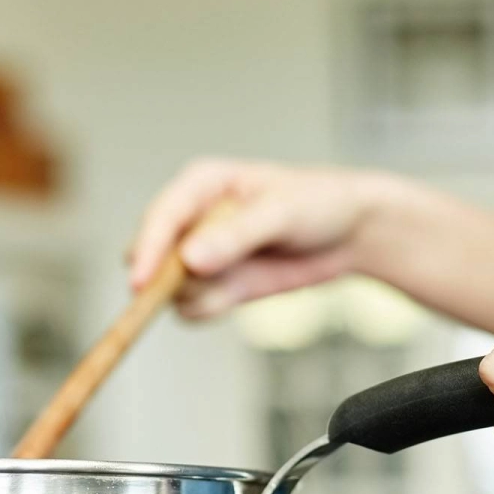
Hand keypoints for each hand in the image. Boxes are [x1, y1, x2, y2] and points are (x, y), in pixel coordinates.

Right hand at [128, 158, 386, 318]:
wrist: (352, 232)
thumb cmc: (319, 203)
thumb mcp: (281, 213)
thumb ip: (235, 236)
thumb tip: (190, 260)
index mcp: (200, 185)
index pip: (160, 218)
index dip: (148, 250)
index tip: (141, 283)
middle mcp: (192, 220)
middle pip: (152, 258)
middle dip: (170, 279)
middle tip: (209, 283)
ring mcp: (201, 255)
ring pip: (171, 289)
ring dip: (199, 294)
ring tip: (243, 279)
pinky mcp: (216, 284)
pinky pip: (193, 308)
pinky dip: (212, 308)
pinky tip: (244, 292)